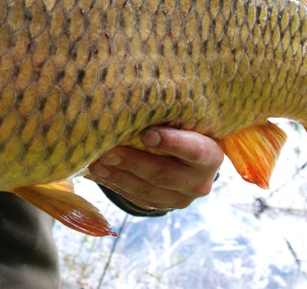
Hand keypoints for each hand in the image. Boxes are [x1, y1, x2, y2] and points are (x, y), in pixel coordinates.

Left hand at [87, 127, 223, 210]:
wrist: (190, 160)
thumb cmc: (183, 129)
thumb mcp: (185, 123)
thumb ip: (168, 116)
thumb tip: (133, 100)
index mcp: (211, 155)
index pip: (194, 150)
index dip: (172, 143)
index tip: (147, 134)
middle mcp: (200, 181)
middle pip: (163, 173)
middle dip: (133, 162)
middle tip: (109, 151)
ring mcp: (181, 198)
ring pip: (146, 190)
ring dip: (118, 176)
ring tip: (96, 163)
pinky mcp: (162, 206)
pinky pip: (136, 198)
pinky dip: (115, 184)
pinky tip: (97, 173)